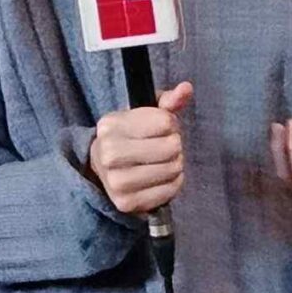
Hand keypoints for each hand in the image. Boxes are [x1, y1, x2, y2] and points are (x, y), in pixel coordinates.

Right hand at [89, 82, 192, 217]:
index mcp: (110, 126)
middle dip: (174, 144)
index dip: (170, 123)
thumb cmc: (132, 136)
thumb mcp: (146, 112)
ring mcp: (116, 182)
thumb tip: (186, 88)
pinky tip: (162, 177)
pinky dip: (173, 182)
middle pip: (171, 147)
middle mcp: (108, 155)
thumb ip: (168, 100)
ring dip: (175, 163)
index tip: (162, 127)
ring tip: (163, 160)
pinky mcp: (127, 203)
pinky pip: (171, 190)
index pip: (165, 122)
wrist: (104, 170)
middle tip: (165, 145)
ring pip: (172, 168)